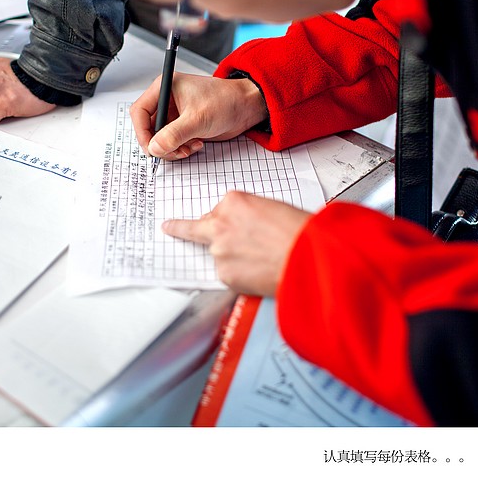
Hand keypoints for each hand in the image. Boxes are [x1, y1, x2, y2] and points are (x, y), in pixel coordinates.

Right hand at [130, 74, 266, 161]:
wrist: (245, 108)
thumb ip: (174, 135)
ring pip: (160, 139)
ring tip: (189, 148)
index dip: (141, 132)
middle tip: (173, 152)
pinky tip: (196, 145)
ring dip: (172, 149)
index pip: (139, 112)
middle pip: (148, 128)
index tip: (151, 148)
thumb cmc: (225, 101)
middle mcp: (167, 101)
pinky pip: (173, 143)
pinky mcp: (184, 127)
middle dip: (160, 144)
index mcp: (165, 88)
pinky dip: (181, 149)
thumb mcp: (197, 119)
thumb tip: (154, 148)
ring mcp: (175, 116)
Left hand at [161, 190, 310, 295]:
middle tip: (168, 227)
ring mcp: (219, 251)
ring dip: (232, 257)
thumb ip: (249, 215)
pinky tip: (260, 272)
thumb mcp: (273, 209)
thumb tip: (241, 228)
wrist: (309, 257)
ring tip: (261, 259)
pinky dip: (240, 274)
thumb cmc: (300, 232)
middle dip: (182, 228)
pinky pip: (228, 273)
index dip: (223, 219)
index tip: (204, 218)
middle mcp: (221, 224)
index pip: (218, 209)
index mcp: (234, 202)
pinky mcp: (224, 274)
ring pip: (218, 253)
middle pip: (197, 227)